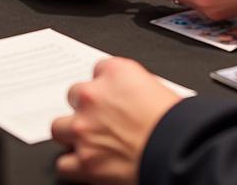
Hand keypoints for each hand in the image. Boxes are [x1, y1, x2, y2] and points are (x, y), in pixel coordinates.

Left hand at [52, 58, 180, 183]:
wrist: (177, 149)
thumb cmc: (176, 120)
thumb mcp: (157, 86)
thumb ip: (133, 87)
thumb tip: (128, 98)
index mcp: (116, 72)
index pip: (99, 70)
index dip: (107, 86)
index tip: (113, 96)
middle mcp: (94, 96)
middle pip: (74, 94)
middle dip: (85, 107)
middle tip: (101, 119)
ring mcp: (84, 128)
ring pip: (59, 127)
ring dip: (72, 133)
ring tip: (89, 141)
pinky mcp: (84, 161)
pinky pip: (63, 163)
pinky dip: (73, 165)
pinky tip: (85, 163)